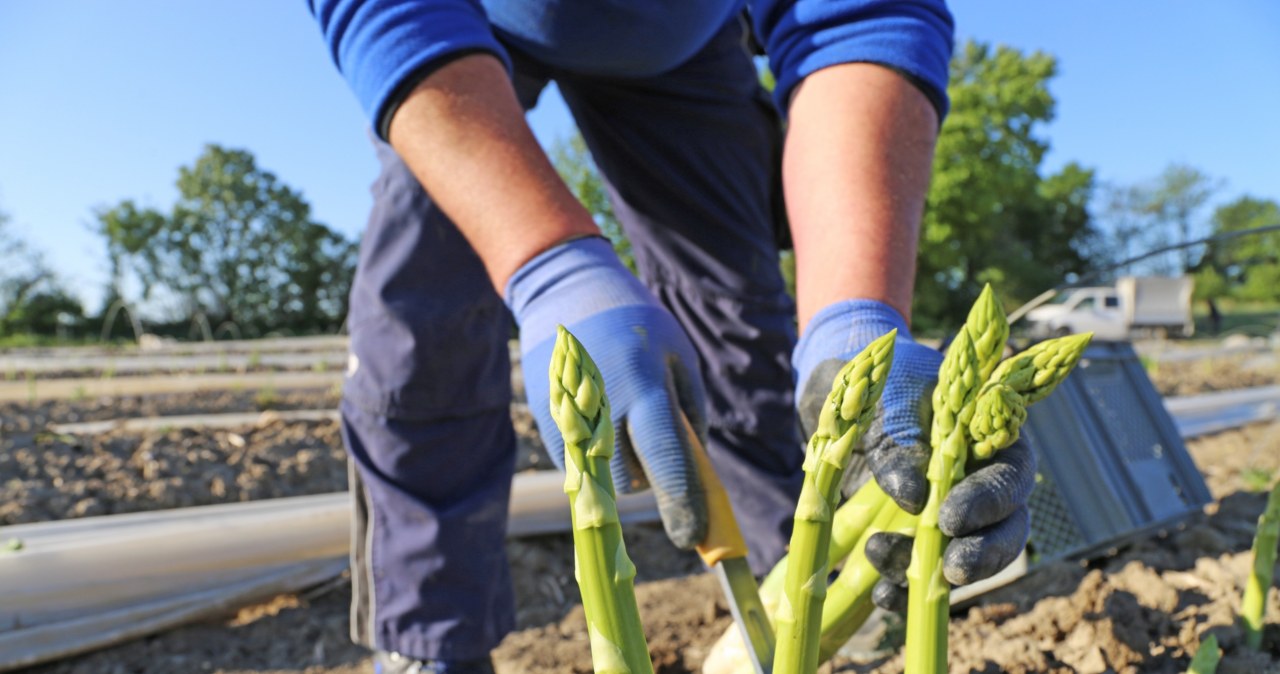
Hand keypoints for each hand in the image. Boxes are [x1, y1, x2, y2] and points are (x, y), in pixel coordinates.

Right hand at [507, 236, 708, 548]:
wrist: (569, 295)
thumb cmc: (638, 326)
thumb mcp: (679, 356)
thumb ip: (690, 414)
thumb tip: (694, 470)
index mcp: (644, 388)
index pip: (665, 460)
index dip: (681, 503)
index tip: (693, 536)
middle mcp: (604, 408)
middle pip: (631, 480)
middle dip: (651, 478)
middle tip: (656, 442)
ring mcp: (570, 418)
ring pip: (604, 479)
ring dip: (624, 467)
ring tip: (626, 419)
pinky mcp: (549, 424)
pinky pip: (581, 464)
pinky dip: (599, 455)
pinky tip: (602, 415)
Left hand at [792, 300, 1034, 607]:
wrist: (839, 389)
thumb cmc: (874, 380)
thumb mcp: (884, 398)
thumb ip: (901, 440)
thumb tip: (913, 497)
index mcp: (988, 439)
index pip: (1008, 477)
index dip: (987, 502)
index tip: (947, 516)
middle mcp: (979, 482)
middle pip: (1005, 530)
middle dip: (981, 554)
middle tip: (951, 569)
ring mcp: (949, 515)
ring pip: (965, 558)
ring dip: (930, 571)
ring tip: (879, 556)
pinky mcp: (915, 539)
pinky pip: (924, 576)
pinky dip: (906, 592)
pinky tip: (883, 597)